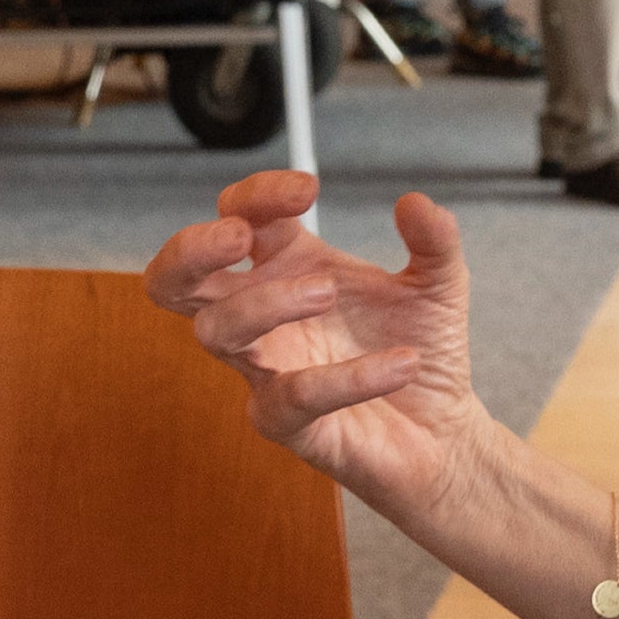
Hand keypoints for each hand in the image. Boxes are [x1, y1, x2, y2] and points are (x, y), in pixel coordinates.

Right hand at [146, 172, 492, 522]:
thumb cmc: (419, 346)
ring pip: (217, 331)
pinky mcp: (286, 424)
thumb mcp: (439, 283)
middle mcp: (264, 317)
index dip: (259, 194)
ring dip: (265, 302)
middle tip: (239, 235)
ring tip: (327, 291)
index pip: (240, 215)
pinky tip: (400, 364)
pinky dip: (344, 379)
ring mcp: (266, 369)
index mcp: (287, 267)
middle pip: (175, 279)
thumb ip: (434, 240)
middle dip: (191, 249)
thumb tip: (416, 202)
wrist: (443, 429)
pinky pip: (290, 397)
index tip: (308, 190)